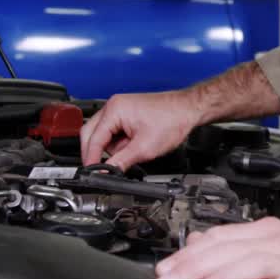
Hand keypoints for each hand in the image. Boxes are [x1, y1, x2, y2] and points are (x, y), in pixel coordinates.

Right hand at [79, 91, 198, 168]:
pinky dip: (119, 143)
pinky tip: (133, 146)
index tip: (92, 173)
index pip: (93, 139)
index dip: (91, 159)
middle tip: (103, 169)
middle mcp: (114, 106)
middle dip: (97, 153)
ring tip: (132, 151)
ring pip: (102, 134)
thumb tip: (105, 172)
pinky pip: (113, 132)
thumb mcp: (144, 148)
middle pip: (91, 134)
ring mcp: (120, 108)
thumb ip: (120, 162)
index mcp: (114, 110)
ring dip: (111, 148)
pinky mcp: (126, 114)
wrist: (188, 110)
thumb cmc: (172, 120)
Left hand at [156, 217, 279, 278]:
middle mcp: (278, 241)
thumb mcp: (272, 251)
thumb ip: (237, 248)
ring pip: (251, 263)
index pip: (218, 237)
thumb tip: (196, 246)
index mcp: (266, 232)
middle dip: (194, 267)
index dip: (188, 254)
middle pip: (228, 249)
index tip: (164, 270)